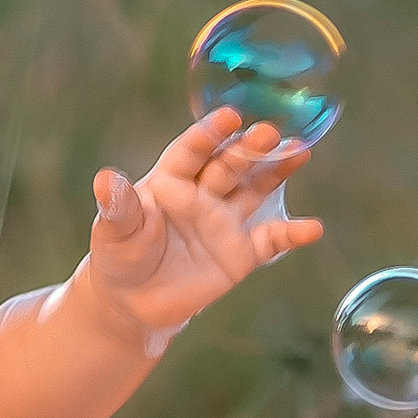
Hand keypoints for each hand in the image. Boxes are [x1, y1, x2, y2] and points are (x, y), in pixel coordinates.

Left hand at [86, 109, 322, 342]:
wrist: (133, 301)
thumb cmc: (120, 255)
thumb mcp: (114, 232)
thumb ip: (118, 207)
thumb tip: (105, 180)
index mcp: (170, 179)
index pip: (191, 151)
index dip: (209, 134)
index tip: (229, 116)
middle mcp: (202, 193)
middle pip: (229, 164)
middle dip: (248, 148)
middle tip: (270, 131)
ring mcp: (224, 221)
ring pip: (255, 189)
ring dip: (276, 171)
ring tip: (300, 151)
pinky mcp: (240, 253)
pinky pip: (270, 241)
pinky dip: (292, 235)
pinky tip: (313, 229)